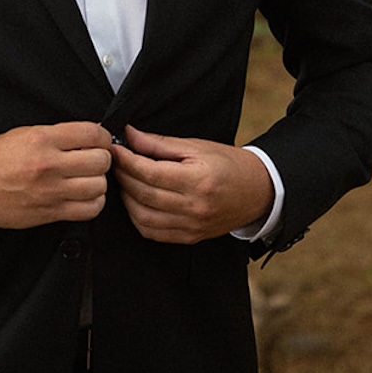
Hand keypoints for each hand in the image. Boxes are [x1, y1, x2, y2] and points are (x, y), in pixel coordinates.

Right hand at [0, 121, 112, 229]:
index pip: (92, 134)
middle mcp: (49, 164)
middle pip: (100, 161)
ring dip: (98, 182)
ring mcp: (51, 191)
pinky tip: (84, 196)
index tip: (100, 141)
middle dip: (102, 158)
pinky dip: (93, 203)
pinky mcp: (51, 212)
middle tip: (93, 159)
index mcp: (42, 139)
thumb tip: (87, 137)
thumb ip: (57, 134)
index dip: (103, 137)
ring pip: (99, 186)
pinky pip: (89, 210)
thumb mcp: (24, 133)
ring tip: (88, 178)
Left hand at [111, 124, 272, 242]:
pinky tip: (136, 201)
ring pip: (143, 218)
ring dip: (127, 199)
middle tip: (115, 162)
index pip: (150, 173)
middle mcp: (194, 207)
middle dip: (123, 177)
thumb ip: (160, 143)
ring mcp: (192, 226)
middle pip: (144, 194)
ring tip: (125, 181)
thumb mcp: (197, 146)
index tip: (114, 149)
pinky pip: (153, 233)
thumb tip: (129, 135)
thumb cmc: (228, 164)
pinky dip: (138, 218)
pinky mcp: (190, 237)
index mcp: (198, 180)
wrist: (257, 191)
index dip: (126, 160)